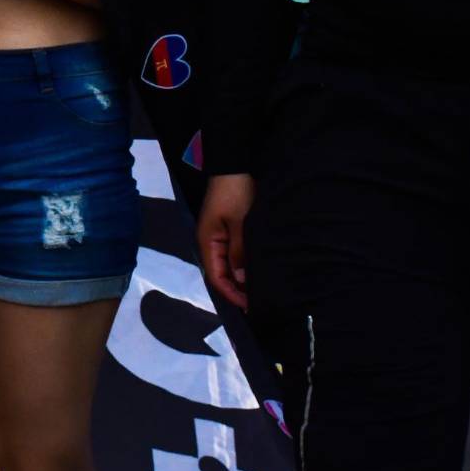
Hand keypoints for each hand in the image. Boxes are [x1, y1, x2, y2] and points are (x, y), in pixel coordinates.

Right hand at [196, 173, 252, 309]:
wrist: (234, 165)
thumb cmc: (235, 193)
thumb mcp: (240, 223)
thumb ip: (239, 251)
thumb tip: (241, 279)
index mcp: (208, 242)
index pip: (217, 277)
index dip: (232, 293)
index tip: (251, 305)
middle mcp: (211, 242)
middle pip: (222, 274)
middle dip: (237, 289)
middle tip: (260, 302)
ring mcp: (220, 236)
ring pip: (229, 265)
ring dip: (242, 278)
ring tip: (261, 289)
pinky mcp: (230, 230)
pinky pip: (234, 254)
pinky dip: (244, 264)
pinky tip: (257, 269)